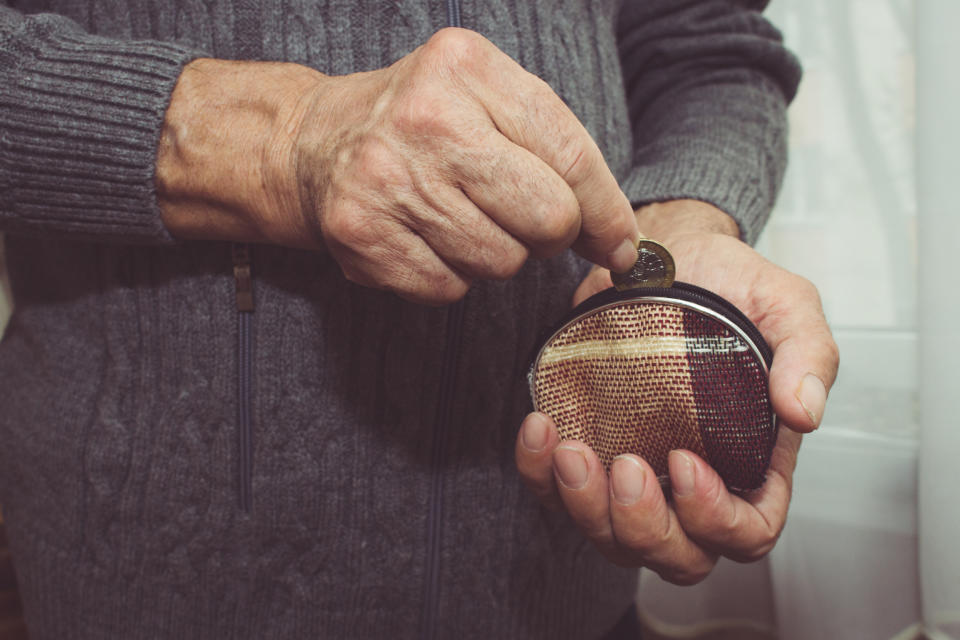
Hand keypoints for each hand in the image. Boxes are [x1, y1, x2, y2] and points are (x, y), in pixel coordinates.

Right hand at [156, 29, 640, 304]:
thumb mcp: (486, 100)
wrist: (314, 144)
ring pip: (501, 263)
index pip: (571, 155)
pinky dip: (449, 275)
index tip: (619, 244)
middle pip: (546, 218)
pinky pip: (450, 289)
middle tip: (522, 219)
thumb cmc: (421, 126)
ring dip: (494, 254)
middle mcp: (426, 118)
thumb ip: (556, 152)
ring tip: (457, 218)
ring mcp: (387, 178)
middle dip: (548, 233)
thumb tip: (620, 241)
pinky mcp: (362, 234)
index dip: (606, 213)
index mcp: (468, 68)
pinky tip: (424, 239)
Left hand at [515, 200, 838, 583]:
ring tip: (570, 450)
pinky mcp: (590, 449)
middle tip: (627, 467)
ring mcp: (638, 471)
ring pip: (612, 536)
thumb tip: (804, 411)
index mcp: (753, 461)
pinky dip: (540, 475)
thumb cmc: (728, 286)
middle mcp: (693, 481)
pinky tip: (540, 430)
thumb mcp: (785, 307)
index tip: (686, 462)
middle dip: (645, 527)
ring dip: (585, 507)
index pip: (747, 531)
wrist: (667, 254)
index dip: (716, 518)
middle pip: (677, 554)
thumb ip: (809, 354)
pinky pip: (557, 493)